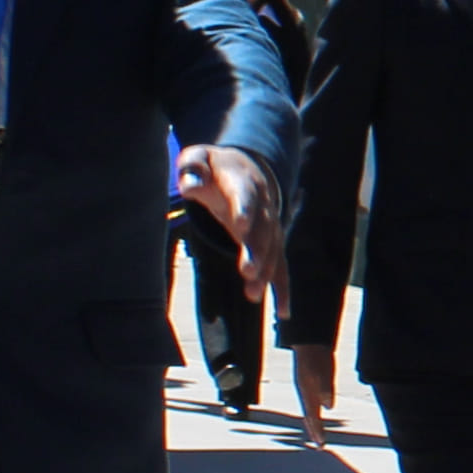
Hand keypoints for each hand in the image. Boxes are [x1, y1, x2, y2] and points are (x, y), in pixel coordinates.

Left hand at [179, 147, 279, 298]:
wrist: (245, 168)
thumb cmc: (213, 168)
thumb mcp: (198, 160)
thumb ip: (193, 169)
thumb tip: (189, 186)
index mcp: (243, 182)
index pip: (245, 195)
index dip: (244, 209)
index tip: (241, 226)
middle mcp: (263, 205)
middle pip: (262, 229)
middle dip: (256, 250)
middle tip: (247, 271)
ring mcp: (270, 224)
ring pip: (272, 250)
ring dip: (265, 272)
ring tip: (253, 294)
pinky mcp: (271, 242)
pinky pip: (280, 265)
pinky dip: (283, 288)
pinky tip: (283, 312)